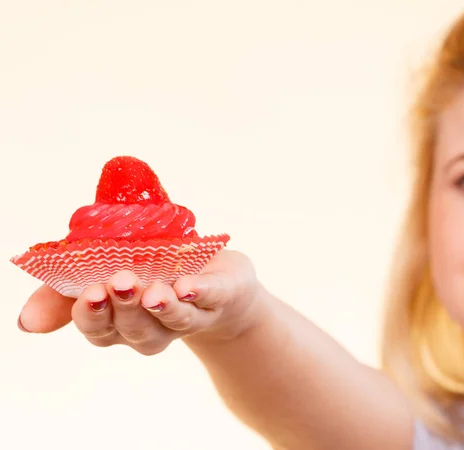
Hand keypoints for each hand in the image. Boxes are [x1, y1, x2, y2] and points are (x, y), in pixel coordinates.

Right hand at [17, 250, 262, 353]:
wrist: (212, 272)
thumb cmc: (151, 267)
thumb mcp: (102, 270)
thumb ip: (64, 294)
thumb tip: (25, 323)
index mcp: (122, 320)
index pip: (100, 330)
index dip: (92, 315)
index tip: (89, 293)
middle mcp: (155, 326)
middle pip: (136, 330)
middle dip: (126, 308)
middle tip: (119, 282)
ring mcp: (190, 315)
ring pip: (174, 321)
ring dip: (163, 307)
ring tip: (154, 292)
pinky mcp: (220, 295)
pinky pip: (211, 298)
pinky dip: (200, 292)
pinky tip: (189, 285)